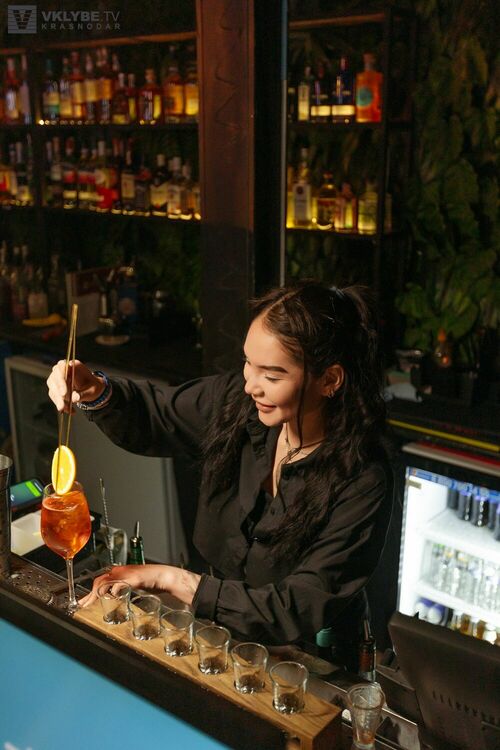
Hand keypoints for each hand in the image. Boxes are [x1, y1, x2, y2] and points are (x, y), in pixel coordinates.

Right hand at [47, 359, 105, 411]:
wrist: (92, 389)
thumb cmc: (93, 387)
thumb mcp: (92, 391)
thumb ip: (84, 394)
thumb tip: (75, 398)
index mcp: (74, 366)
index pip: (61, 368)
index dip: (61, 380)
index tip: (64, 393)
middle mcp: (63, 369)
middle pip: (54, 379)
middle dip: (58, 394)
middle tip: (62, 406)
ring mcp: (57, 378)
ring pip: (52, 388)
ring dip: (58, 400)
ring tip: (67, 410)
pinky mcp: (55, 387)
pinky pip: (54, 395)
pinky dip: (59, 403)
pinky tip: (68, 410)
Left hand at [79, 564, 200, 607]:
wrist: (164, 576)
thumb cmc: (150, 581)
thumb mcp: (132, 586)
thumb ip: (121, 589)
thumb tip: (111, 598)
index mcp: (119, 572)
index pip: (100, 580)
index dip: (90, 592)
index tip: (84, 602)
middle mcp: (120, 571)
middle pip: (100, 581)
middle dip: (90, 595)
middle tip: (83, 605)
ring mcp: (127, 574)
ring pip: (106, 582)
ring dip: (97, 593)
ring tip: (92, 603)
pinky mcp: (134, 578)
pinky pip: (120, 584)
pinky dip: (114, 590)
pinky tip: (112, 597)